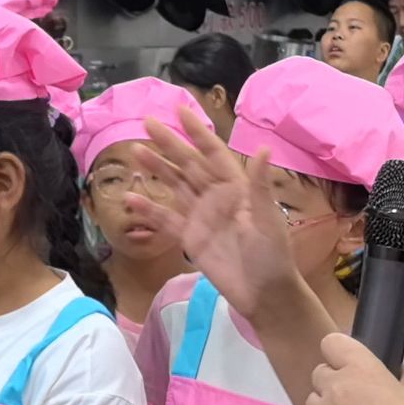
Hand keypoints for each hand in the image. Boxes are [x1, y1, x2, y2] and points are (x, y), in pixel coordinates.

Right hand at [123, 109, 302, 320]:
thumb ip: (259, 185)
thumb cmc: (272, 255)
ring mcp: (201, 217)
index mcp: (237, 188)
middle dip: (169, 144)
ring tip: (135, 152)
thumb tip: (262, 148)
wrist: (264, 294)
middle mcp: (216, 197)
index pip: (213, 153)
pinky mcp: (190, 239)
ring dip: (156, 170)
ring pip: (175, 186)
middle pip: (188, 165)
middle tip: (147, 122)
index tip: (180, 110)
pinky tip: (131, 199)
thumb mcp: (267, 219)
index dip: (197, 133)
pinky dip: (149, 210)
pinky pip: (166, 220)